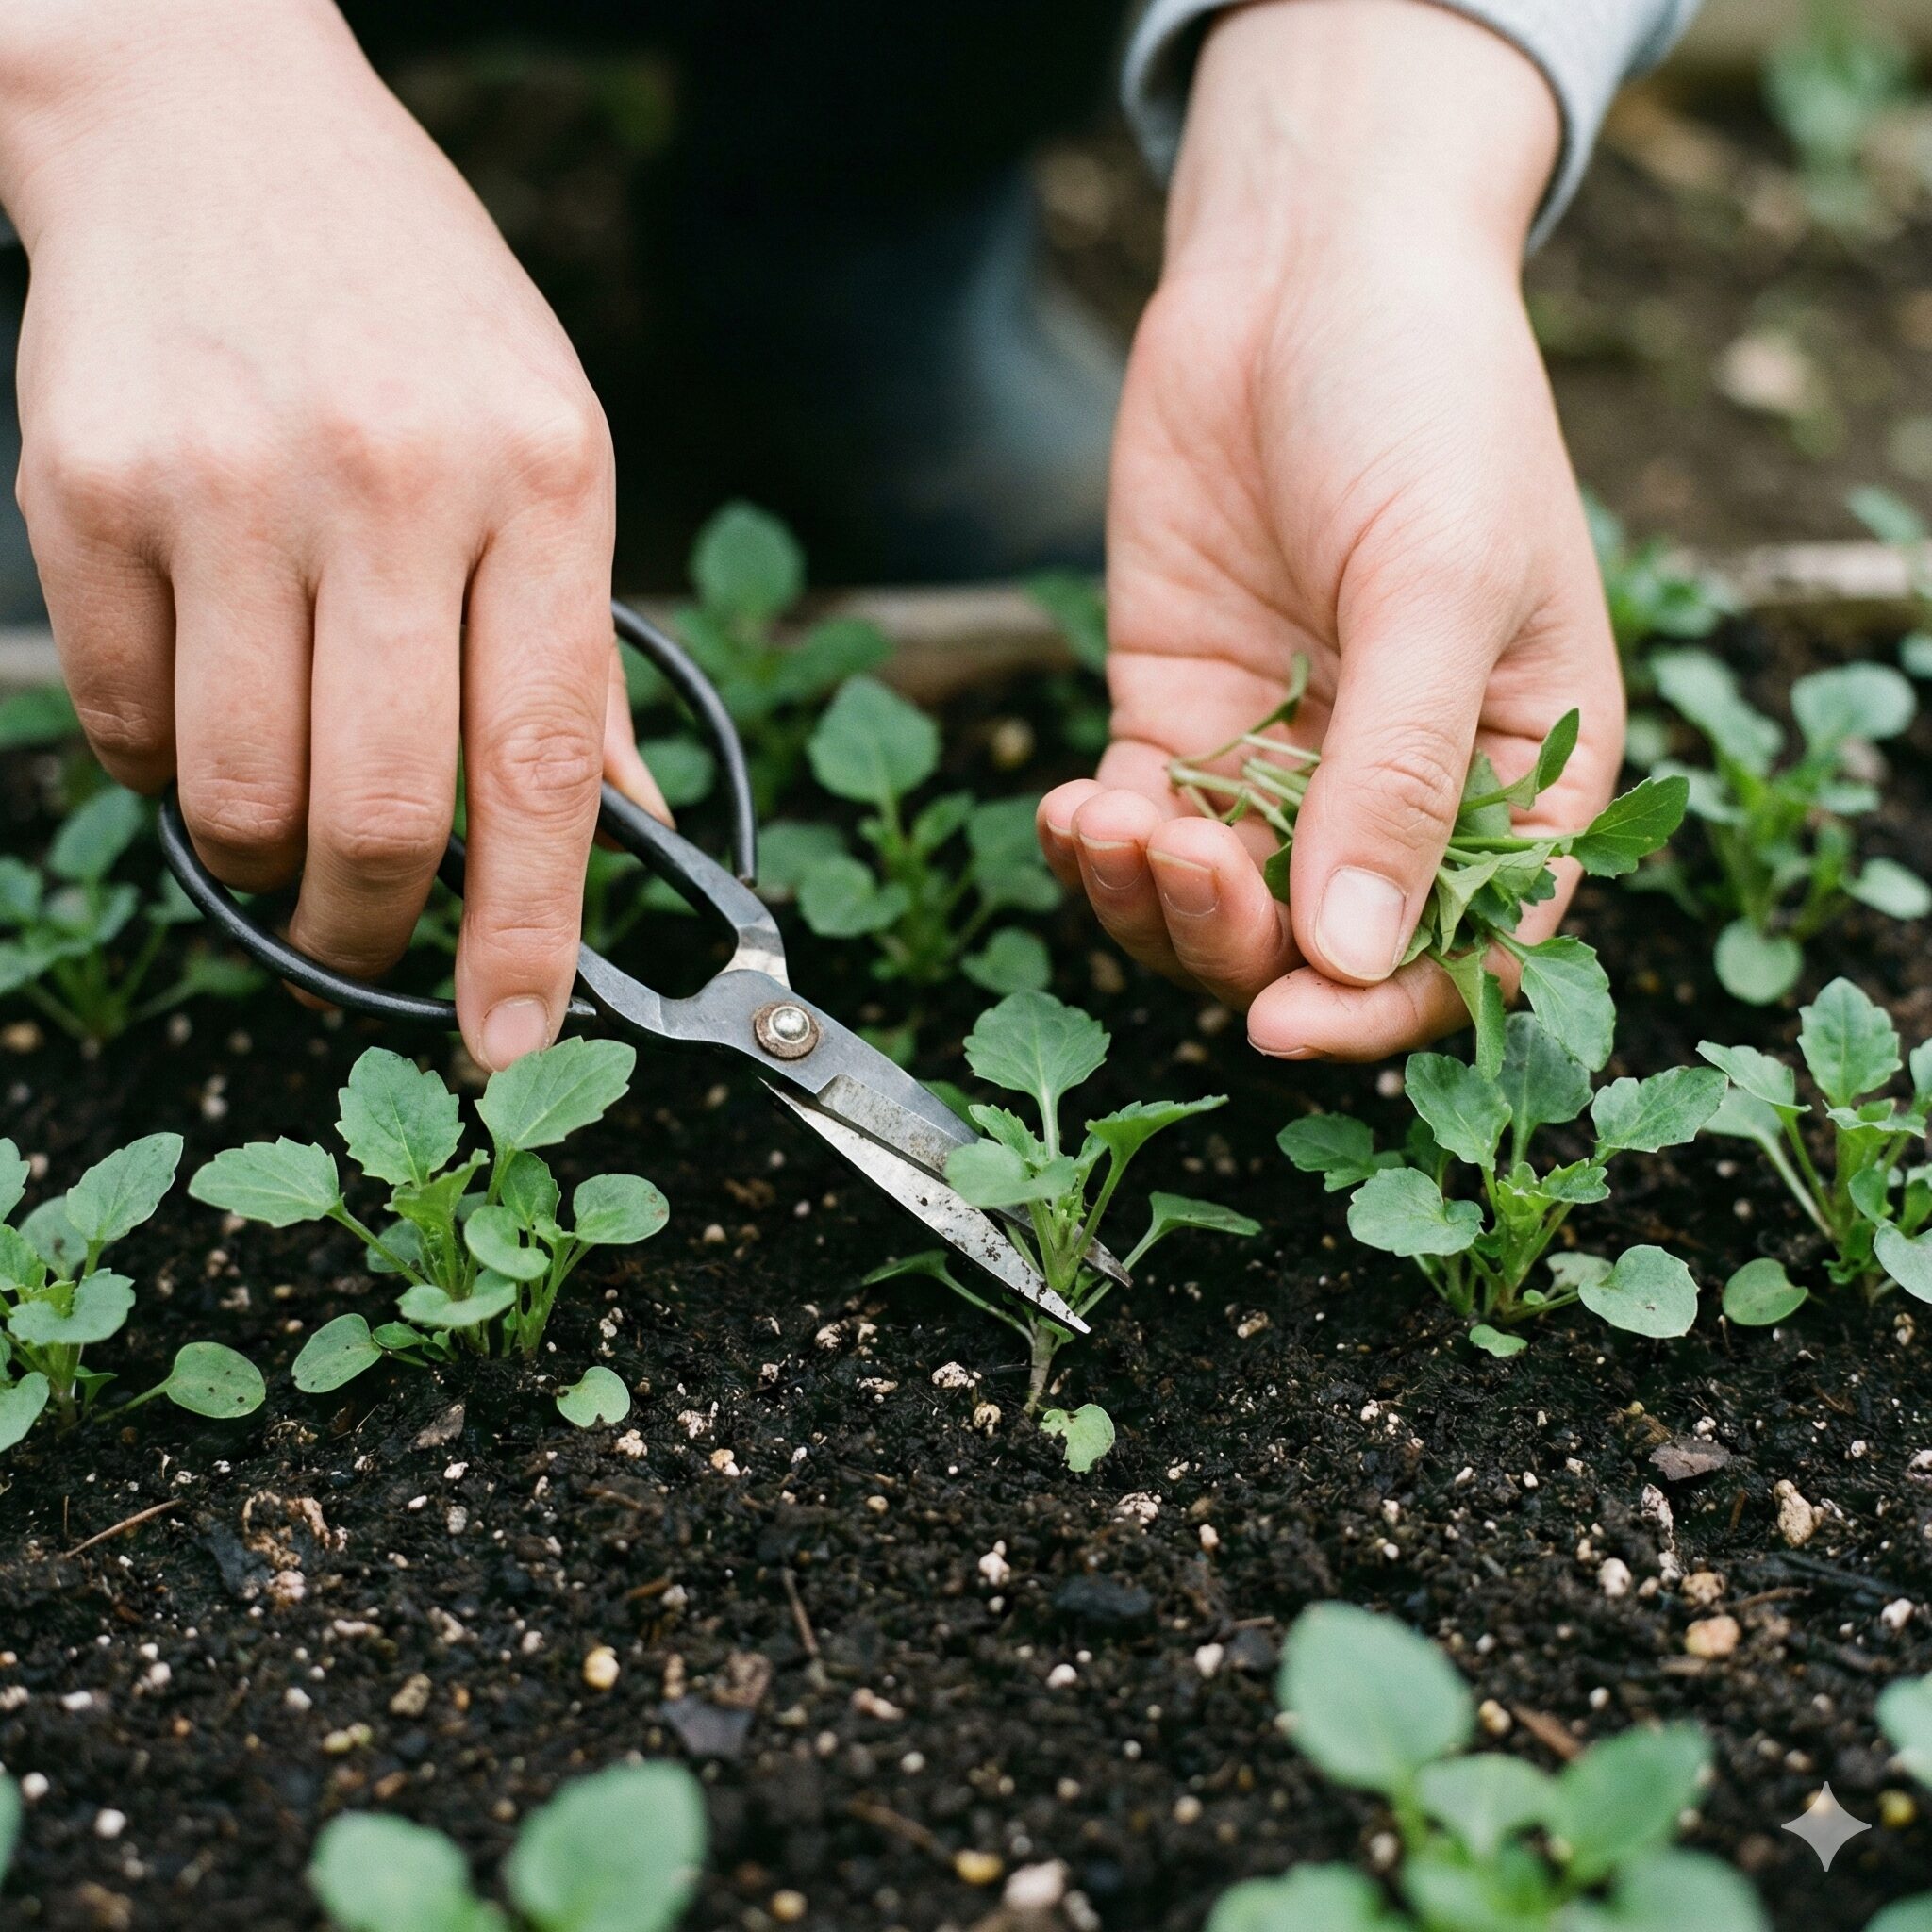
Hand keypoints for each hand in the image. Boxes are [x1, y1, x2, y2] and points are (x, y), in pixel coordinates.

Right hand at [0, 0, 663, 1069]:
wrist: (208, 120)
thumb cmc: (413, 308)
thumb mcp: (550, 442)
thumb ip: (577, 642)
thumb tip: (616, 828)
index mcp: (544, 475)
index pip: (547, 760)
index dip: (532, 928)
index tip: (516, 1036)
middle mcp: (393, 479)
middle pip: (385, 810)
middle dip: (377, 929)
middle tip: (371, 941)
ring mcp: (228, 482)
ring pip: (242, 796)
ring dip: (265, 865)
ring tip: (286, 825)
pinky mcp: (85, 486)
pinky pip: (126, 724)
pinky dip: (169, 772)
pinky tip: (208, 714)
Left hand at [1040, 0, 1622, 1061]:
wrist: (1305, 270)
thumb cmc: (1426, 404)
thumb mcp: (1441, 585)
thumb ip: (1398, 777)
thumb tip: (1351, 960)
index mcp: (1514, 772)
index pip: (1461, 949)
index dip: (1375, 1014)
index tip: (1284, 1028)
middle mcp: (1396, 788)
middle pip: (1317, 948)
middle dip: (1239, 944)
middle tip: (1188, 866)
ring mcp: (1282, 757)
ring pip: (1215, 909)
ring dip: (1155, 904)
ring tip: (1115, 824)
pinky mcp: (1183, 716)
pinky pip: (1139, 833)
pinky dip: (1099, 849)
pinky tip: (1073, 808)